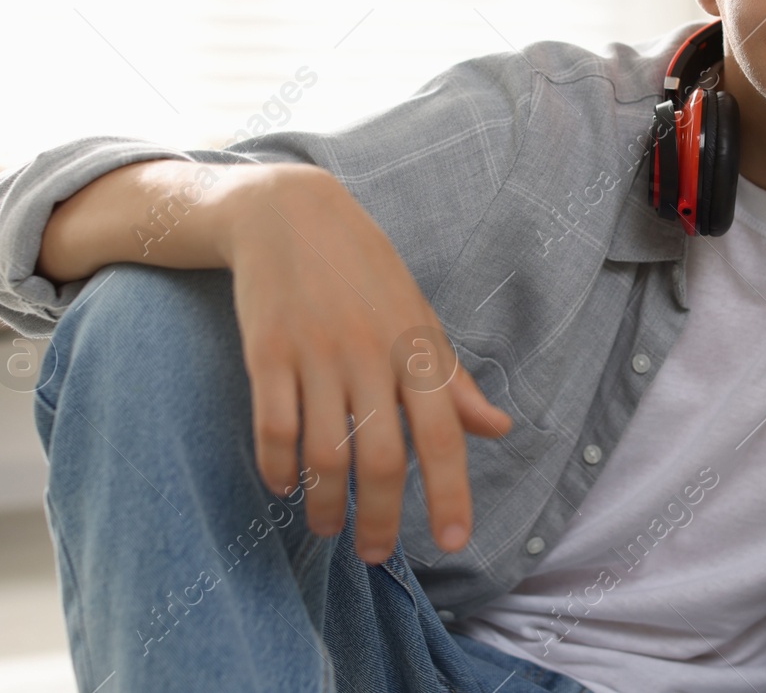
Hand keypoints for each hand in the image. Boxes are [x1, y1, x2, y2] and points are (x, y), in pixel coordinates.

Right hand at [219, 164, 511, 562]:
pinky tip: (284, 485)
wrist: (289, 210)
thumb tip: (499, 428)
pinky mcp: (266, 352)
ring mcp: (315, 353)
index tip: (454, 541)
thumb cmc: (364, 269)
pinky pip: (271, 428)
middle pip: (379, 458)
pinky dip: (278, 469)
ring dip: (325, 505)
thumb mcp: (418, 317)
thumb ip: (452, 380)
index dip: (450, 492)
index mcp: (415, 348)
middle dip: (379, 520)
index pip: (442, 433)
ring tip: (327, 527)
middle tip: (373, 555)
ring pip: (323, 453)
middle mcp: (369, 354)